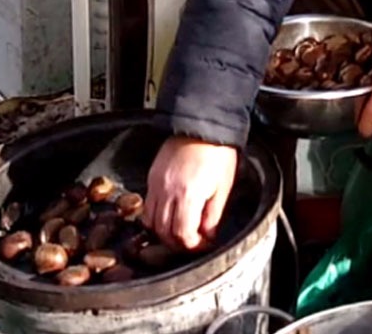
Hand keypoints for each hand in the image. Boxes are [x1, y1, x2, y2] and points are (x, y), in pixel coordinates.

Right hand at [145, 136, 238, 250]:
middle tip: (191, 241)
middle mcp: (167, 192)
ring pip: (151, 221)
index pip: (182, 234)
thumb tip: (208, 235)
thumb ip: (214, 215)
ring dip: (164, 231)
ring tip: (179, 230)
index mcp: (188, 195)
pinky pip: (147, 205)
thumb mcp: (223, 186)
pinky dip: (155, 216)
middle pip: (164, 232)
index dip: (192, 245)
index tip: (202, 244)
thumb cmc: (217, 153)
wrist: (201, 125)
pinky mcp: (151, 177)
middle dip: (177, 242)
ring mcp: (156, 184)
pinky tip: (169, 214)